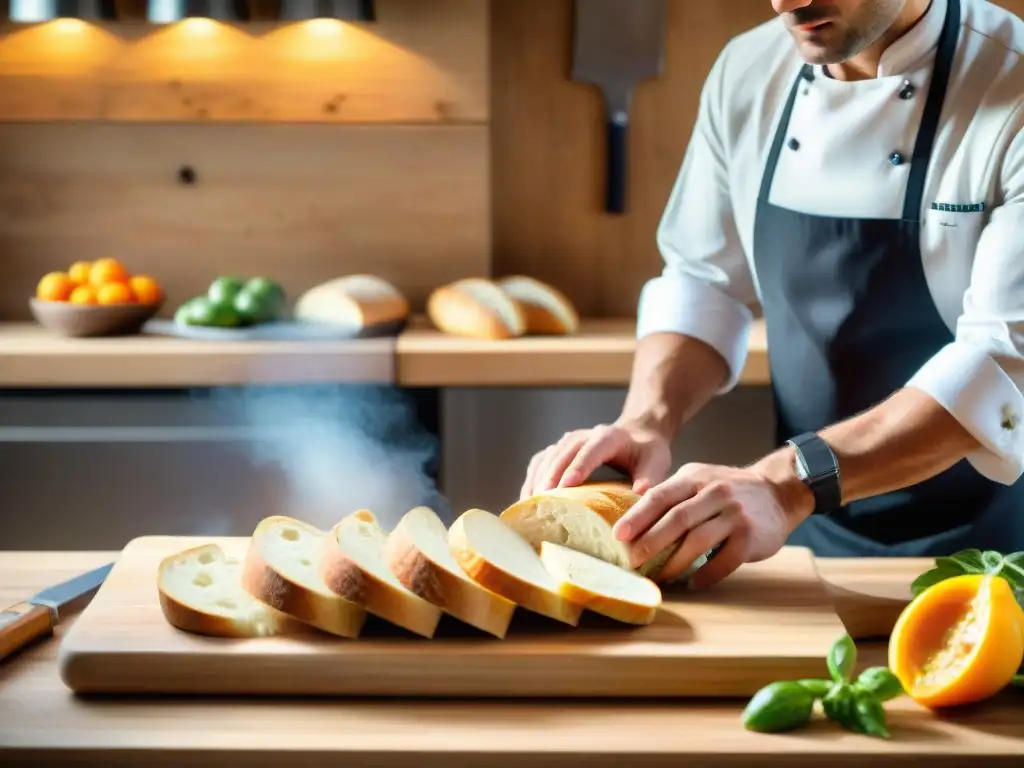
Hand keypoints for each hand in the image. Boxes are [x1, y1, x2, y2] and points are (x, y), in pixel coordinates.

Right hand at [520, 420, 672, 499]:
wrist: (637, 433)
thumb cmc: (647, 451)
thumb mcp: (656, 462)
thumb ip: (649, 478)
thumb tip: (641, 495)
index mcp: (608, 437)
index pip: (590, 451)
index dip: (578, 467)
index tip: (566, 486)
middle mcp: (584, 436)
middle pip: (562, 454)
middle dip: (550, 478)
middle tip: (542, 503)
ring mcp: (568, 441)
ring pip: (547, 457)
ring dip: (537, 479)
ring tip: (530, 505)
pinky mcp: (559, 449)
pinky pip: (541, 461)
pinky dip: (532, 478)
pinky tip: (527, 498)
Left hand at [611, 457, 813, 587]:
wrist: (778, 492)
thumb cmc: (728, 491)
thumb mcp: (700, 479)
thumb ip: (673, 495)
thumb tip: (634, 516)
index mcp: (695, 477)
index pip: (660, 496)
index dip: (638, 516)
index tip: (618, 535)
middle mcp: (714, 492)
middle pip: (677, 518)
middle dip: (650, 542)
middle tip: (631, 561)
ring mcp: (735, 514)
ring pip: (698, 541)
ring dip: (675, 562)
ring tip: (660, 577)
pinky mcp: (751, 536)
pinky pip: (724, 560)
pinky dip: (706, 574)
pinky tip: (693, 583)